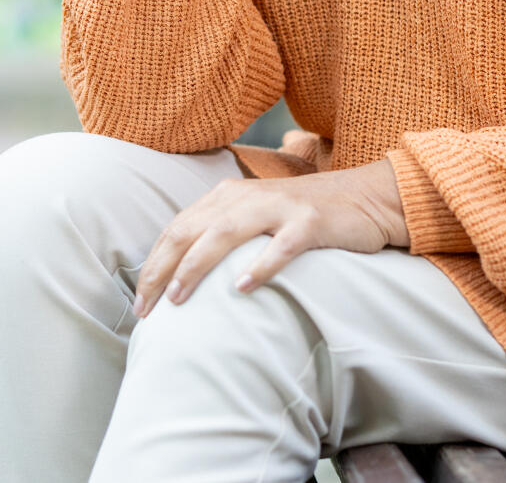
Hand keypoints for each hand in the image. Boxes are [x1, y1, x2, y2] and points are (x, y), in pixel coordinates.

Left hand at [132, 158, 408, 317]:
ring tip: (179, 297)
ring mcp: (278, 207)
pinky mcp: (310, 222)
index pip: (177, 229)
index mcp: (227, 196)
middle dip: (162, 270)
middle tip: (146, 309)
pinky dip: (260, 265)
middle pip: (191, 231)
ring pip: (225, 233)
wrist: (366, 198)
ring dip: (197, 265)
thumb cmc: (302, 218)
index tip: (139, 303)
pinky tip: (243, 288)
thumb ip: (221, 234)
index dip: (153, 265)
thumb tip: (179, 276)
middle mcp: (246, 196)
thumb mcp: (255, 218)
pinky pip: (281, 245)